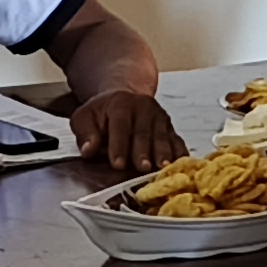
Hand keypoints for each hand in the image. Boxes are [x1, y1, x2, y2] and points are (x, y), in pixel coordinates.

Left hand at [65, 86, 182, 172]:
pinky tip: (181, 164)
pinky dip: (179, 153)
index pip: (120, 126)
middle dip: (143, 152)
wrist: (125, 97)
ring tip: (163, 168)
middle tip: (143, 168)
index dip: (119, 146)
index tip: (118, 164)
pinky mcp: (170, 127)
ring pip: (162, 137)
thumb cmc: (103, 113)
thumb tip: (88, 149)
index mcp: (120, 104)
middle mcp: (143, 108)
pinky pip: (176, 140)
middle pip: (144, 133)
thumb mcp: (85, 117)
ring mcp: (159, 117)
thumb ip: (85, 133)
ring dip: (163, 154)